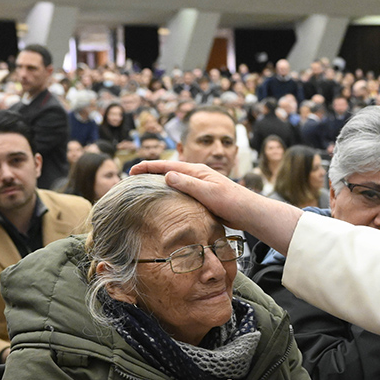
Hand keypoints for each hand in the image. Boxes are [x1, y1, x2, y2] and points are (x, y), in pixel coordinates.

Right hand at [130, 160, 247, 225]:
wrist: (248, 213)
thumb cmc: (231, 201)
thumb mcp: (208, 192)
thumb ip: (188, 184)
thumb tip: (166, 175)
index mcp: (197, 171)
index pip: (167, 166)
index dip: (148, 167)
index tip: (131, 170)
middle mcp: (196, 176)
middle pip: (168, 172)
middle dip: (150, 173)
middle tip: (131, 179)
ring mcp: (199, 186)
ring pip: (174, 183)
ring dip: (158, 184)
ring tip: (142, 190)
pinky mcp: (202, 198)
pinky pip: (181, 194)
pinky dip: (170, 195)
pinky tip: (163, 204)